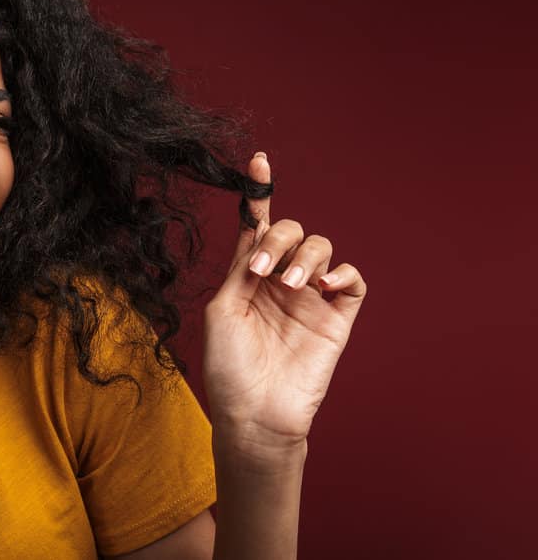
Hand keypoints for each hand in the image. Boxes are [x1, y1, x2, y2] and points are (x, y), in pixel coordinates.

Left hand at [202, 152, 366, 454]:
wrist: (255, 413)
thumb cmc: (229, 366)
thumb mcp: (223, 309)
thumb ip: (242, 266)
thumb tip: (257, 231)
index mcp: (248, 275)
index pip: (257, 226)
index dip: (259, 193)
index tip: (258, 161)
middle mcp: (280, 279)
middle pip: (291, 229)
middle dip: (279, 238)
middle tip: (264, 272)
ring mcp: (310, 297)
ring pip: (321, 246)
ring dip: (305, 256)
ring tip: (291, 285)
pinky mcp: (337, 316)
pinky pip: (352, 280)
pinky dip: (341, 272)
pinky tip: (322, 284)